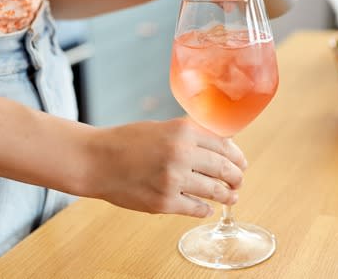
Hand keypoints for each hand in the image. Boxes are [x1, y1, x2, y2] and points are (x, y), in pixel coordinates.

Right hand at [83, 118, 246, 217]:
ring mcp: (173, 180)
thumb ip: (190, 135)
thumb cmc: (127, 141)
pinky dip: (205, 209)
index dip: (237, 156)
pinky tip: (207, 208)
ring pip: (214, 191)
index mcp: (183, 131)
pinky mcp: (163, 202)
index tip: (241, 163)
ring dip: (227, 195)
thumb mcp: (162, 128)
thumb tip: (222, 143)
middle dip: (236, 177)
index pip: (225, 145)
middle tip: (239, 181)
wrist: (96, 160)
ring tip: (232, 197)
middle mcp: (181, 154)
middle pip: (224, 168)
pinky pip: (195, 208)